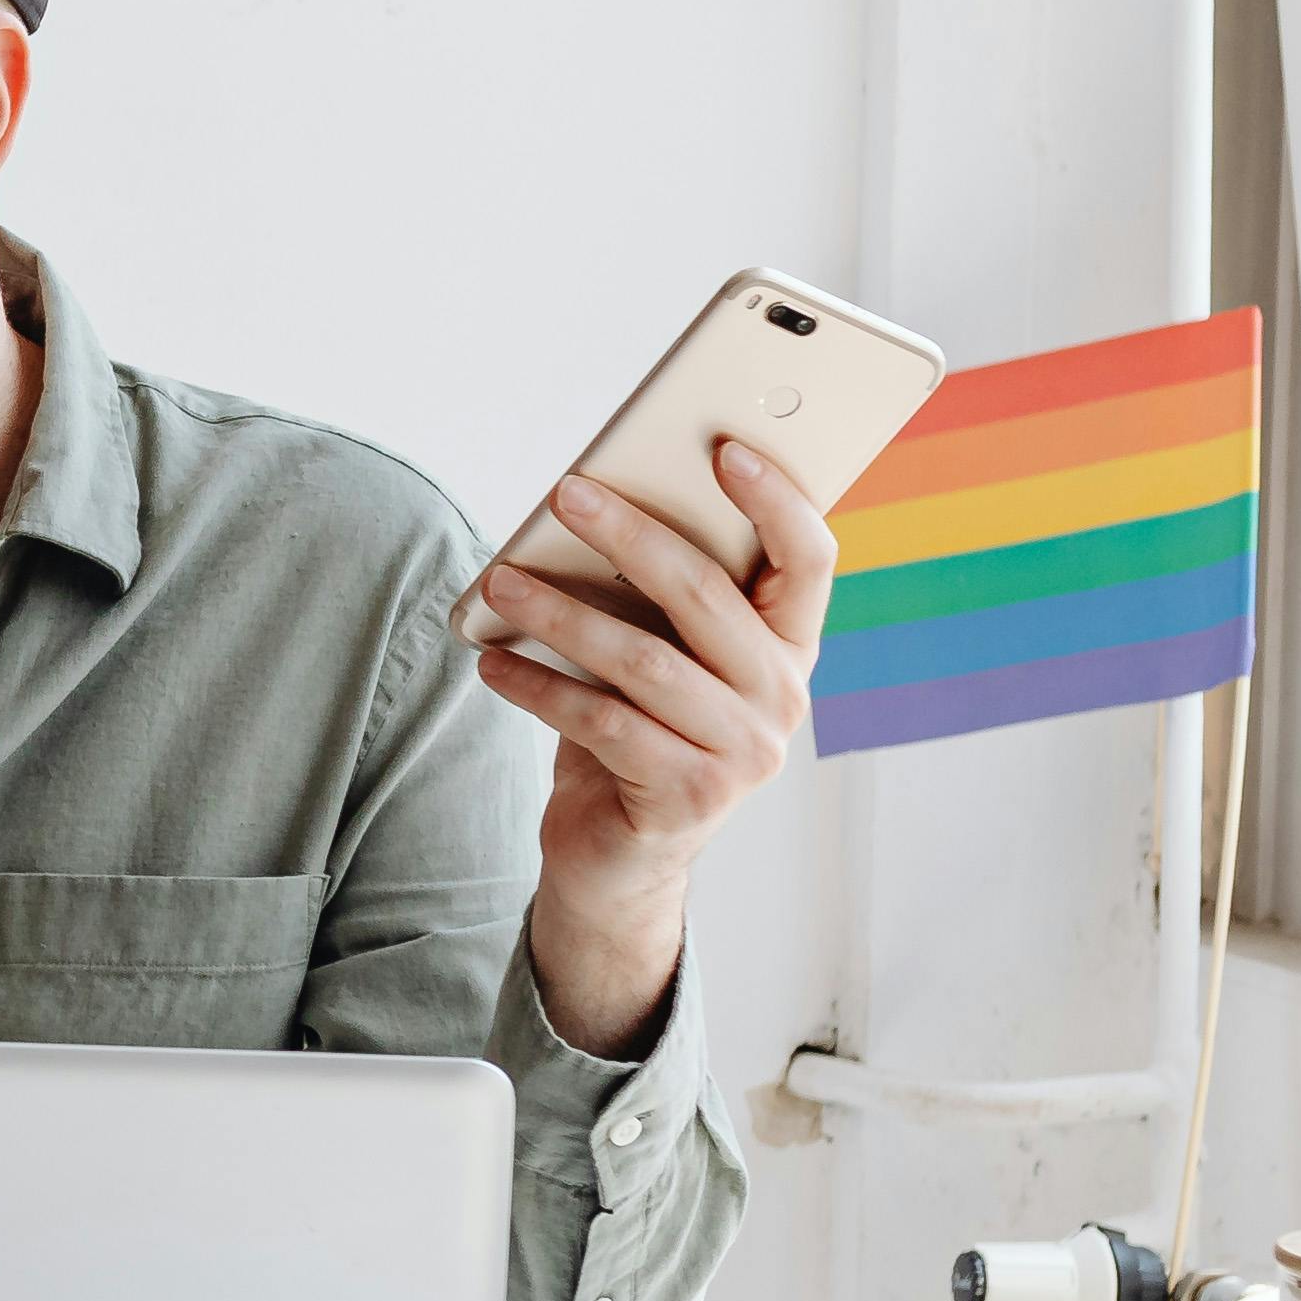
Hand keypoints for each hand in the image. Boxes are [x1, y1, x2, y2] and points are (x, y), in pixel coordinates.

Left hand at [467, 434, 834, 1053]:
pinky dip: (538, 686)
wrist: (622, 854)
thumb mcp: (660, 654)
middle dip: (632, 535)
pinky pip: (602, 724)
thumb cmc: (637, 726)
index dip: (776, 500)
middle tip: (564, 492)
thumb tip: (588, 502)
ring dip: (562, 613)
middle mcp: (782, 697)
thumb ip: (656, 595)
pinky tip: (491, 661)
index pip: (809, 559)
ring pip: (645, 661)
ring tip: (499, 579)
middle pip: (709, 597)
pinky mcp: (687, 797)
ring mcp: (743, 753)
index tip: (722, 446)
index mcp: (789, 646)